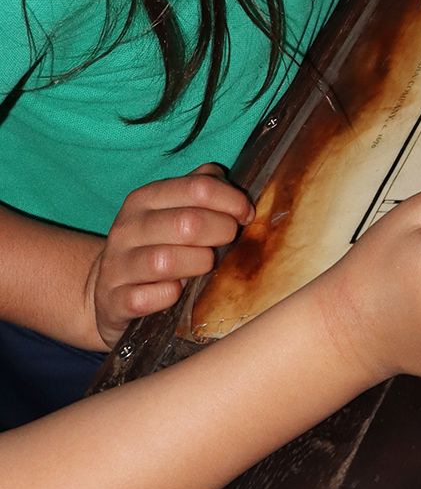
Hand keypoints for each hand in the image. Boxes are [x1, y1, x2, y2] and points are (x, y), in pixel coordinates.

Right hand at [87, 165, 252, 347]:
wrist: (108, 292)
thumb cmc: (155, 245)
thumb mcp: (172, 210)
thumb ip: (202, 189)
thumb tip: (232, 187)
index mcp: (145, 198)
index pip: (198, 187)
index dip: (232, 201)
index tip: (245, 216)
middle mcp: (127, 228)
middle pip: (188, 223)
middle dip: (221, 232)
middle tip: (229, 241)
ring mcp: (117, 265)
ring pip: (165, 261)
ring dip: (198, 263)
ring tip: (205, 265)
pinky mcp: (114, 301)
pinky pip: (148, 298)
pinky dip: (169, 296)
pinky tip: (178, 292)